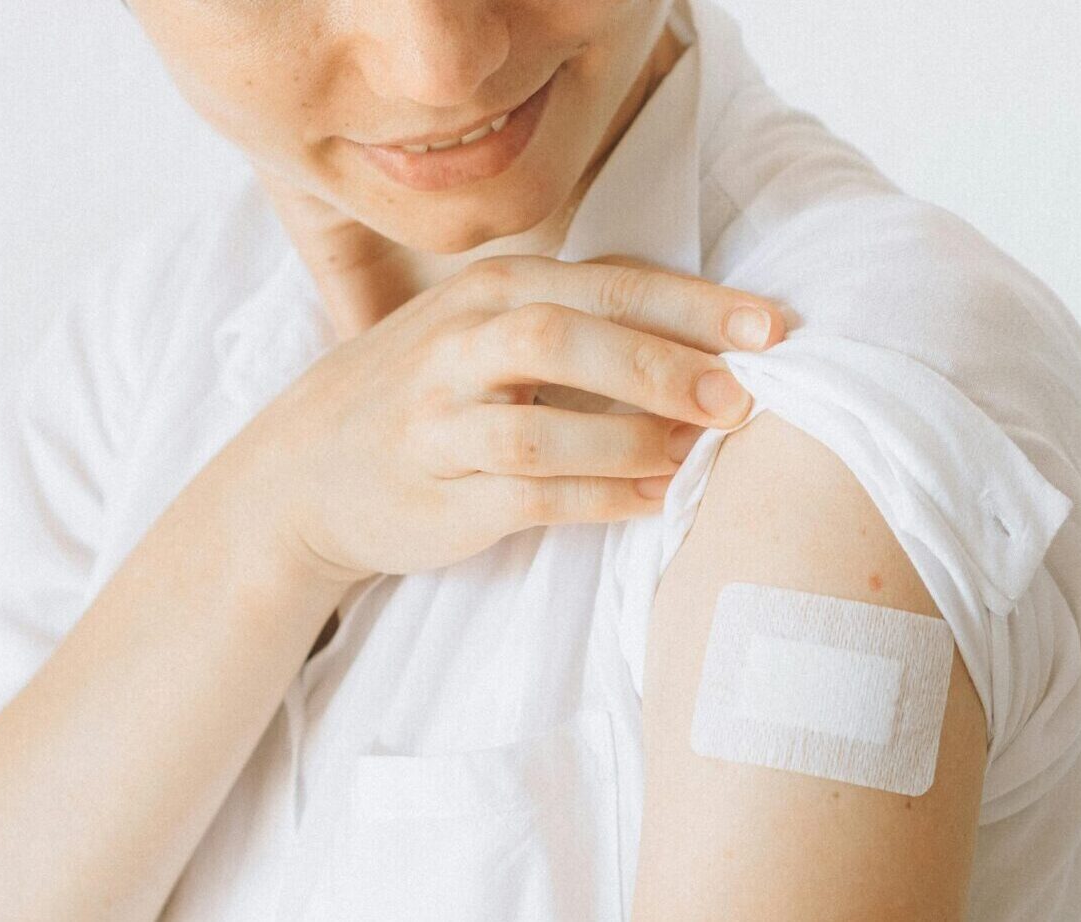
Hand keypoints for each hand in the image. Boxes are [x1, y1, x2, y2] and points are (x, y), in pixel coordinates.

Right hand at [238, 251, 787, 584]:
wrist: (305, 472)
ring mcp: (440, 424)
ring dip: (633, 444)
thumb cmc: (423, 395)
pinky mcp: (438, 495)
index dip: (694, 305)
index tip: (775, 329)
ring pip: (543, 429)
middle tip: (740, 399)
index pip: (606, 284)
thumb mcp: (482, 332)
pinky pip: (530, 498)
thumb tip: (710, 342)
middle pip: (569, 339)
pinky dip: (601, 500)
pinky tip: (652, 501)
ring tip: (696, 457)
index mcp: (487, 293)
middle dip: (663, 367)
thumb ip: (574, 322)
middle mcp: (458, 347)